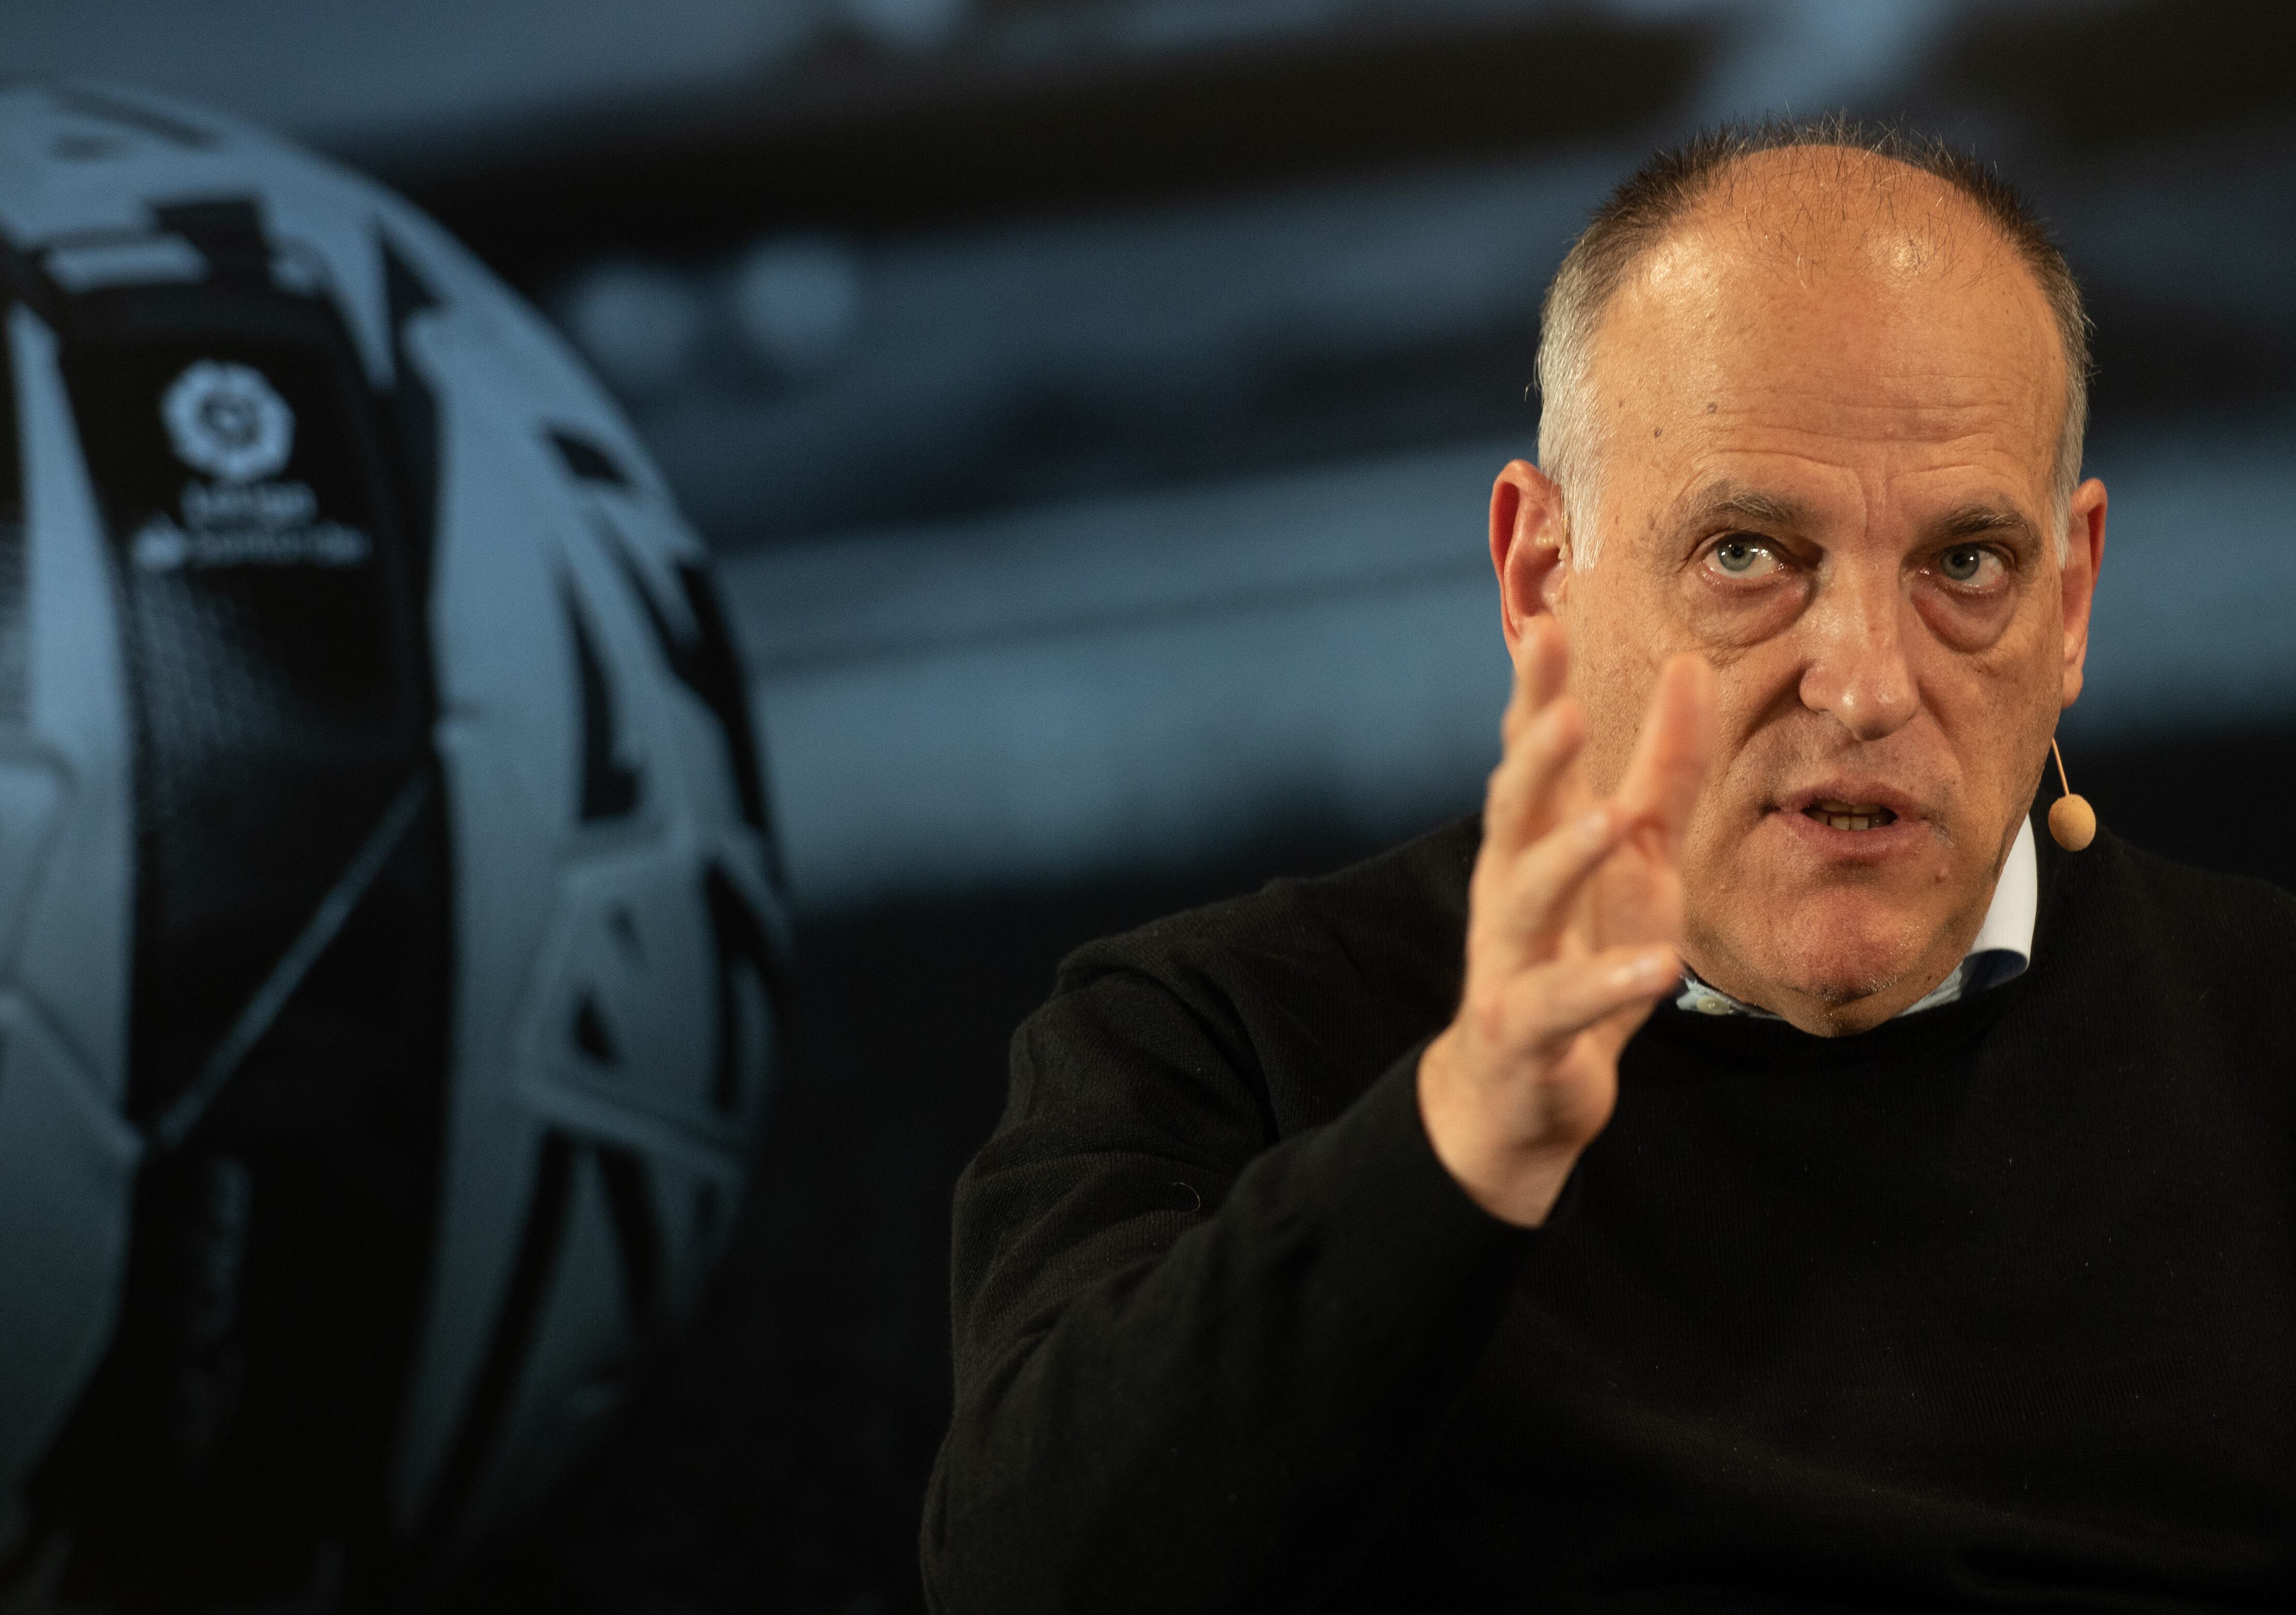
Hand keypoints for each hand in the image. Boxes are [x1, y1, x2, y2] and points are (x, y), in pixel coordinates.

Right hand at [1417, 617, 1716, 1225]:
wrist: (1520, 1089)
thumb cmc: (1582, 951)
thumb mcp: (1639, 856)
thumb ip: (1662, 767)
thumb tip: (1693, 664)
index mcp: (1535, 837)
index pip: (1531, 751)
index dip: (1535, 692)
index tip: (1547, 623)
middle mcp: (1510, 886)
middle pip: (1513, 810)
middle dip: (1536, 760)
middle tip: (1566, 711)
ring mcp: (1511, 956)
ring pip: (1529, 898)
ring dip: (1568, 858)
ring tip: (1612, 821)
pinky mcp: (1525, 1027)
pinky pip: (1564, 1003)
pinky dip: (1608, 983)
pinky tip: (1658, 967)